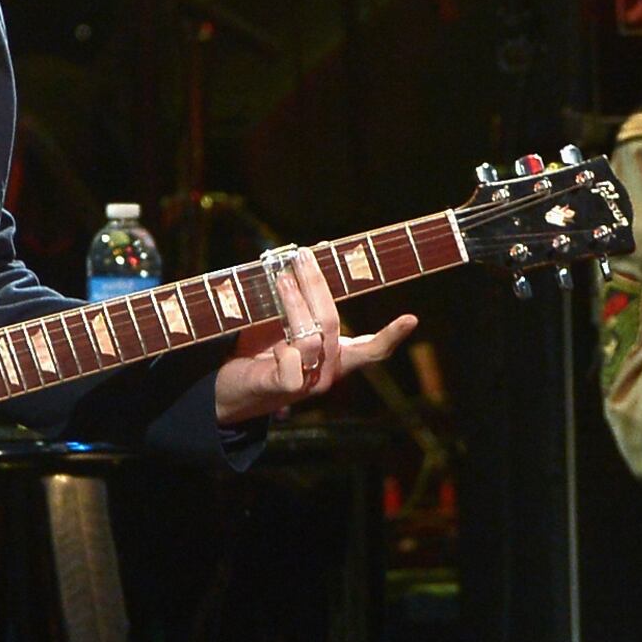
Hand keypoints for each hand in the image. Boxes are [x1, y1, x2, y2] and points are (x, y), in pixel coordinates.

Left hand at [213, 244, 417, 425]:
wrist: (229, 389)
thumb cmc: (260, 351)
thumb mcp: (284, 321)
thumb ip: (301, 297)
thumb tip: (312, 252)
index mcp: (336, 357)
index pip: (371, 350)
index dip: (391, 336)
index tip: (411, 319)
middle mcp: (328, 372)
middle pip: (331, 323)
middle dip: (316, 284)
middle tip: (301, 256)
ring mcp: (308, 383)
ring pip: (312, 339)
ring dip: (295, 304)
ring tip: (280, 278)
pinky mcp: (282, 388)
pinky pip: (291, 367)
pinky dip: (283, 350)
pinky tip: (272, 342)